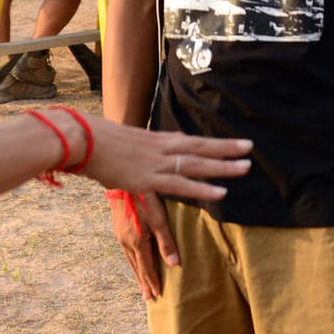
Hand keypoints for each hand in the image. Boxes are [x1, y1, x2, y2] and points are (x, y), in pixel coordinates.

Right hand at [80, 117, 250, 200]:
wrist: (84, 140)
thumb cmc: (99, 142)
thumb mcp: (126, 143)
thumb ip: (141, 150)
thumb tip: (146, 152)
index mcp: (157, 140)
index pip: (192, 140)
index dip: (214, 142)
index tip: (233, 142)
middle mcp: (162, 149)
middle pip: (201, 147)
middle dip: (226, 148)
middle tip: (250, 148)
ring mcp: (158, 163)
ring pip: (197, 163)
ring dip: (223, 166)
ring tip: (246, 167)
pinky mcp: (149, 179)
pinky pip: (182, 185)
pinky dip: (203, 189)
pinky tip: (221, 193)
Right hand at [110, 189, 170, 299]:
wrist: (122, 181)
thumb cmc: (144, 198)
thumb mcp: (158, 218)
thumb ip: (166, 241)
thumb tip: (174, 264)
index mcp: (137, 242)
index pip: (146, 268)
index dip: (152, 281)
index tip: (156, 295)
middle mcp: (126, 242)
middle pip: (137, 267)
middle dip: (143, 282)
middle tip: (148, 297)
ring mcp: (120, 235)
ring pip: (130, 260)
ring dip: (137, 273)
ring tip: (142, 285)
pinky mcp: (117, 227)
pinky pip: (126, 251)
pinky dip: (132, 261)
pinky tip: (134, 260)